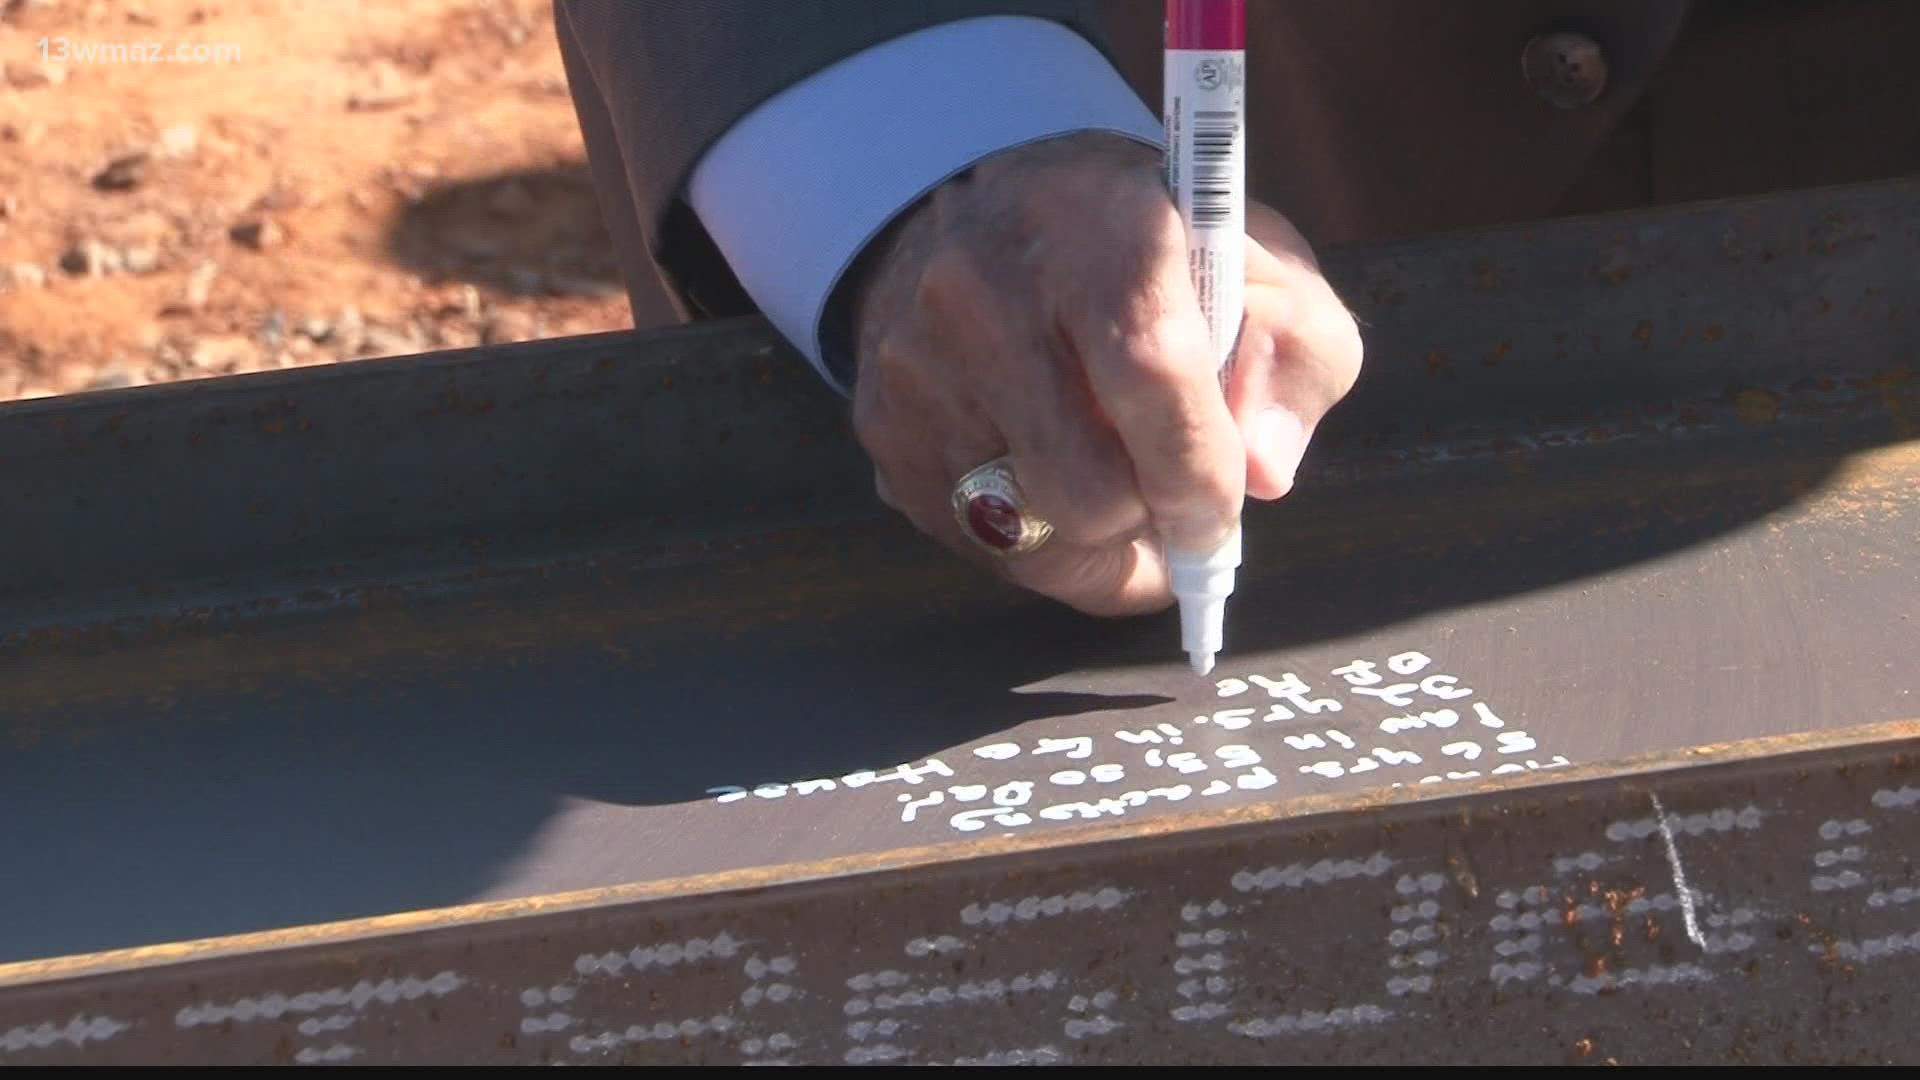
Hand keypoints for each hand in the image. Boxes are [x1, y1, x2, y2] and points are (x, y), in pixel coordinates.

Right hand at [848, 133, 1361, 614]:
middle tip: (1170, 492)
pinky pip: (975, 542)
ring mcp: (916, 362)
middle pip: (1086, 487)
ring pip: (1029, 534)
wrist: (989, 213)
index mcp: (1096, 225)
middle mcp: (984, 288)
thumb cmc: (1148, 251)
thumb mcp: (1258, 266)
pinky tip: (1051, 475)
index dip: (1196, 471)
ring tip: (1115, 479)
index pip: (1150, 372)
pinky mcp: (881, 424)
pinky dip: (1033, 537)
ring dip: (1094, 536)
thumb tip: (1260, 475)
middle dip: (1148, 515)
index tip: (1219, 515)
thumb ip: (1295, 363)